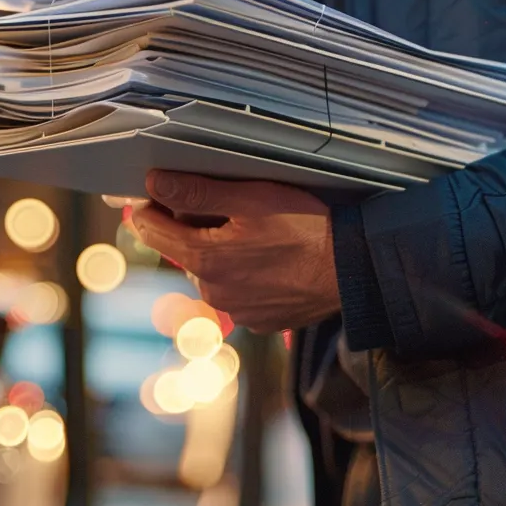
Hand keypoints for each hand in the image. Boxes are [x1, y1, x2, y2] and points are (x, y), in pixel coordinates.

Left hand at [128, 170, 340, 333]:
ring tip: (257, 234)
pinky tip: (270, 260)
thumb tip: (154, 184)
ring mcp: (235, 311)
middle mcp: (212, 292)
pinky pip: (236, 291)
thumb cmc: (306, 228)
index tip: (166, 190)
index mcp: (204, 260)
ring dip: (221, 252)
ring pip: (211, 272)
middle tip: (230, 206)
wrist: (353, 271)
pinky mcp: (258, 321)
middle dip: (194, 227)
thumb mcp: (250, 199)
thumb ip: (197, 192)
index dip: (153, 205)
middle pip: (183, 250)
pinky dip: (244, 274)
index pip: (151, 230)